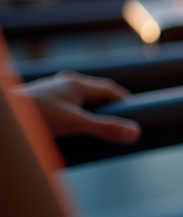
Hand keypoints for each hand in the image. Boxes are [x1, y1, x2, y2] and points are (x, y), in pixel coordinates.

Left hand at [16, 71, 139, 144]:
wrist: (6, 117)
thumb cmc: (35, 115)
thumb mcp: (75, 124)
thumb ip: (105, 129)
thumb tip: (135, 133)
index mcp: (77, 84)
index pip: (110, 89)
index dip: (124, 101)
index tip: (133, 113)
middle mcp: (65, 83)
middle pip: (95, 92)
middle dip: (108, 105)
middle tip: (117, 120)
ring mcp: (52, 90)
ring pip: (78, 97)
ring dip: (90, 108)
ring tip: (95, 124)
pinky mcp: (41, 99)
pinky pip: (64, 102)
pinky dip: (74, 111)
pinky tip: (70, 123)